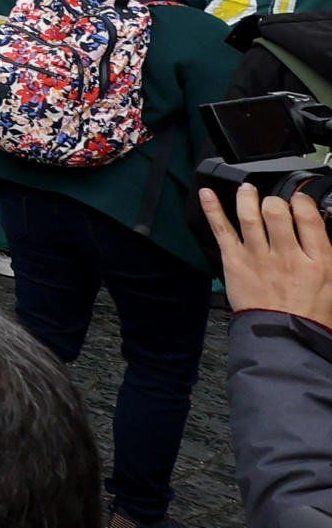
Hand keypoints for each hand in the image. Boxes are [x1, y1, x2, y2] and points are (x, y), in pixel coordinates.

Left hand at [199, 181, 331, 327]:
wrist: (286, 338)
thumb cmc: (311, 314)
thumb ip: (325, 253)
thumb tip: (319, 228)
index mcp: (318, 261)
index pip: (310, 218)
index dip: (302, 202)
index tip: (299, 199)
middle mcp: (287, 255)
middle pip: (277, 212)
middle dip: (274, 200)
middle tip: (272, 201)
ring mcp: (259, 258)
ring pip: (249, 216)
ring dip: (246, 197)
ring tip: (247, 189)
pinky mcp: (236, 263)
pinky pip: (222, 230)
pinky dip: (213, 210)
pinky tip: (207, 194)